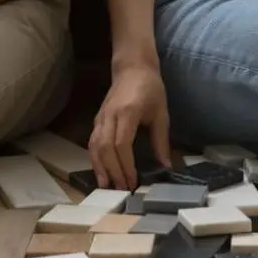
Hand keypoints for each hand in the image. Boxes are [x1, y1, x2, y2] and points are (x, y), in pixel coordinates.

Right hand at [88, 61, 171, 188]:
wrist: (133, 68)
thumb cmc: (150, 89)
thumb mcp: (161, 114)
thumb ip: (161, 141)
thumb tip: (166, 166)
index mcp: (128, 112)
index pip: (121, 143)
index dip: (125, 165)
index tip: (133, 181)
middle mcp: (110, 116)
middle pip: (105, 148)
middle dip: (113, 171)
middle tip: (122, 189)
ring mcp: (101, 117)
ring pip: (94, 146)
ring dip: (100, 168)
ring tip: (107, 186)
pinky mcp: (97, 120)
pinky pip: (92, 142)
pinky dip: (95, 159)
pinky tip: (101, 172)